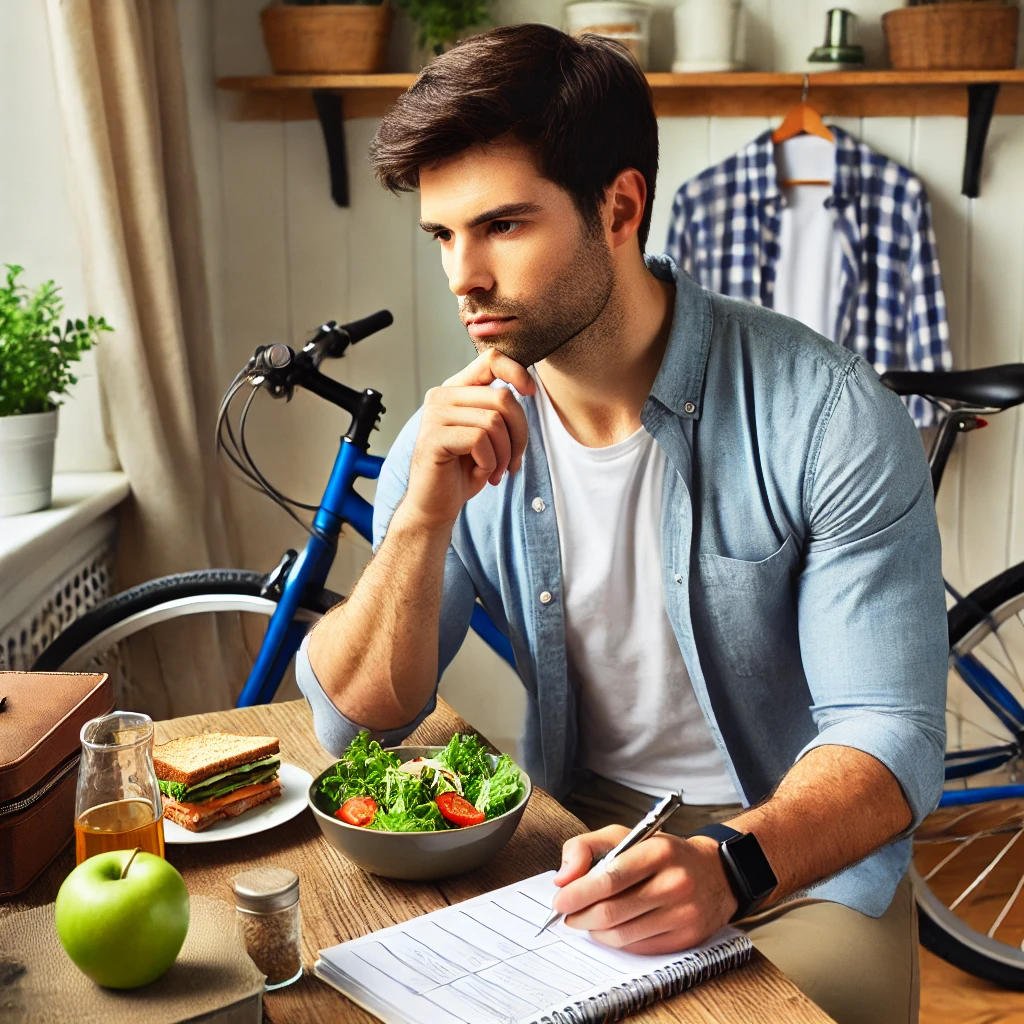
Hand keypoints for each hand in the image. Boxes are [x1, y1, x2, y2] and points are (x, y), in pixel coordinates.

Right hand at [400, 349, 535, 531]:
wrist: (435, 506)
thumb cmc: (463, 471)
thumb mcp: (487, 434)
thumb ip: (498, 409)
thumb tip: (528, 389)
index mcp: (456, 390)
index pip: (491, 361)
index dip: (517, 372)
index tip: (531, 393)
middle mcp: (442, 396)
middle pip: (503, 398)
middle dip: (519, 434)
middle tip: (513, 462)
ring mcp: (434, 415)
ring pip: (494, 422)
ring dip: (505, 454)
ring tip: (497, 471)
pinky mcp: (434, 437)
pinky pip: (480, 440)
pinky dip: (490, 462)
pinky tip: (481, 474)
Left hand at [550, 826, 738, 955]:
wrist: (716, 874)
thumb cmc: (663, 854)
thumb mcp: (625, 835)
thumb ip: (586, 847)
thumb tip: (562, 878)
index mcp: (658, 851)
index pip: (609, 878)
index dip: (578, 893)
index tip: (559, 900)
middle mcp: (674, 883)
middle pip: (612, 911)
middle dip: (580, 916)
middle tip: (567, 914)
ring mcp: (683, 914)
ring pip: (622, 935)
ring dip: (595, 931)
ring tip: (587, 920)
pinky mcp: (686, 939)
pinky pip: (638, 948)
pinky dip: (617, 941)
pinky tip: (612, 929)